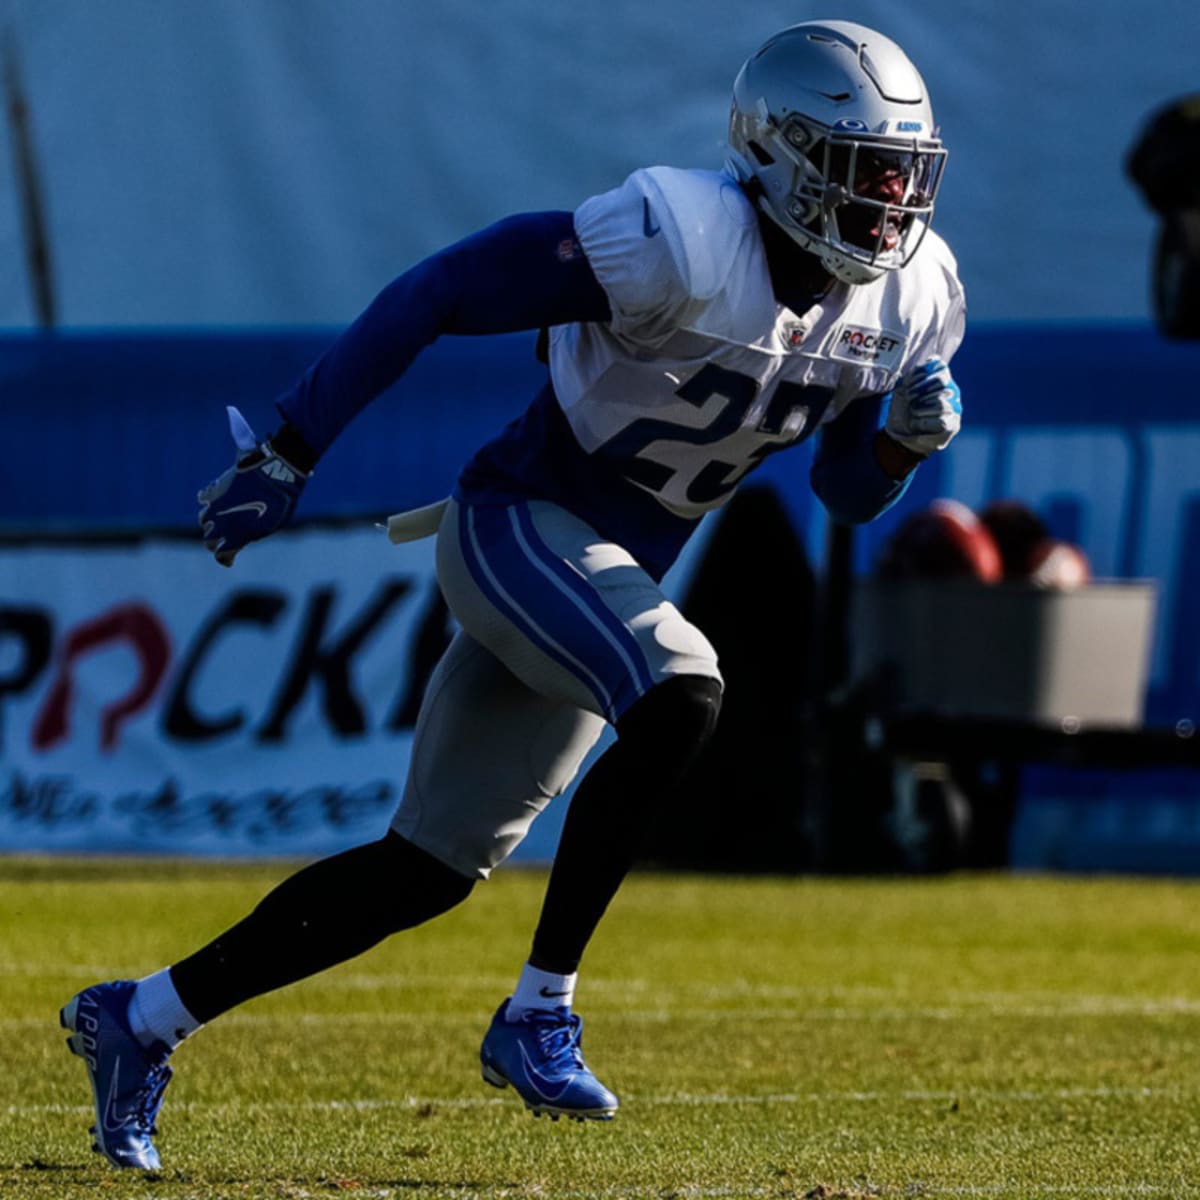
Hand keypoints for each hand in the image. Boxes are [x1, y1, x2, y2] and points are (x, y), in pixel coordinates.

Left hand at [197, 407, 309, 566]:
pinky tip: (228, 560)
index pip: (204, 499)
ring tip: (231, 540)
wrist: (277, 476)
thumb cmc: (262, 462)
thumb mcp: (246, 447)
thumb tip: (230, 410)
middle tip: (231, 522)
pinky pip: (225, 554)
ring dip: (219, 541)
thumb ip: (237, 431)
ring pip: (212, 540)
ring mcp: (225, 525)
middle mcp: (215, 510)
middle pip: (206, 523)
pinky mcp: (239, 538)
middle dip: (216, 524)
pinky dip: (225, 558)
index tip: (222, 501)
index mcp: (214, 491)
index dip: (212, 503)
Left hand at [884, 357, 961, 456]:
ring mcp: (954, 408)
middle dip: (919, 392)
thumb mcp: (903, 387)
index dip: (922, 375)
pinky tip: (915, 423)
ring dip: (920, 408)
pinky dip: (922, 422)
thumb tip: (933, 361)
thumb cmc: (903, 407)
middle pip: (941, 383)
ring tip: (913, 412)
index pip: (941, 368)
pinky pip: (940, 421)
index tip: (908, 385)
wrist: (900, 431)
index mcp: (941, 379)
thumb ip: (916, 374)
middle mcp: (951, 391)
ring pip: (941, 403)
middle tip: (909, 400)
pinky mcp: (952, 425)